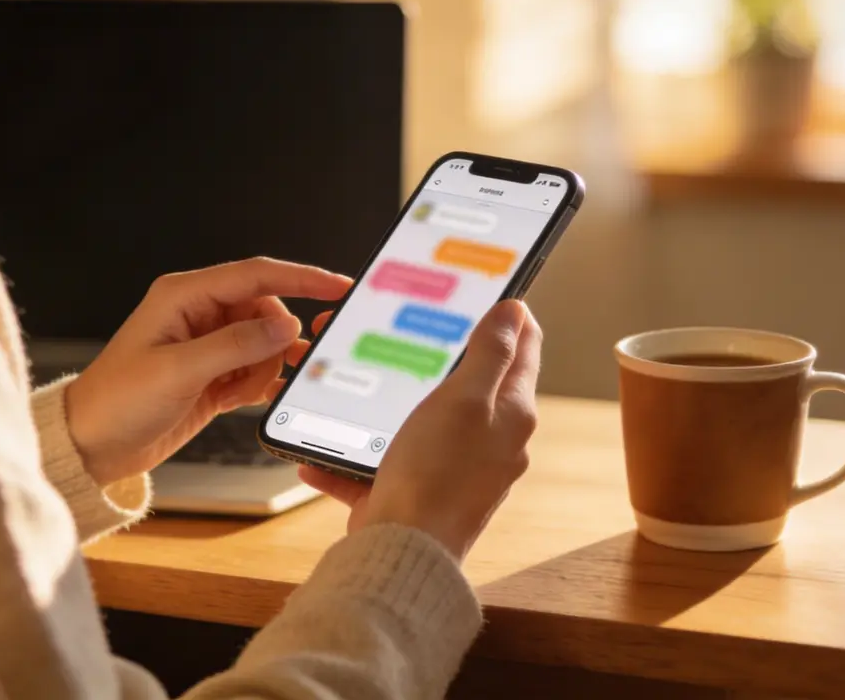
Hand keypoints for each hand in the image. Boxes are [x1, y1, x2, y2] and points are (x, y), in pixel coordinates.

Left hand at [64, 257, 350, 483]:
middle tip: (287, 364)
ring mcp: (207, 346)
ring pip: (264, 343)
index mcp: (183, 296)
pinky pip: (255, 370)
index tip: (339, 287)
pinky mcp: (212, 376)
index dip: (301, 278)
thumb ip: (236, 345)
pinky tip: (246, 398)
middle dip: (277, 339)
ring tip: (236, 392)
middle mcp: (198, 315)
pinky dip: (258, 384)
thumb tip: (285, 324)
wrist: (91, 447)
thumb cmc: (116, 402)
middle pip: (265, 311)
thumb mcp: (177, 371)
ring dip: (264, 368)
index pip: (255, 275)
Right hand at [299, 300, 541, 561]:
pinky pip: (381, 466)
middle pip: (470, 383)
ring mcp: (455, 470)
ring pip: (420, 421)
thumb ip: (491, 352)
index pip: (522, 349)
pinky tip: (322, 453)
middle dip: (433, 355)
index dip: (506, 315)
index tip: (481, 290)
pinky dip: (354, 457)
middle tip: (403, 329)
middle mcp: (491, 442)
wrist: (402, 552)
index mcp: (510, 414)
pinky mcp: (417, 493)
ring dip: (386, 405)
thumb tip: (515, 310)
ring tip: (351, 385)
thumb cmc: (436, 475)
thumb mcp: (465, 399)